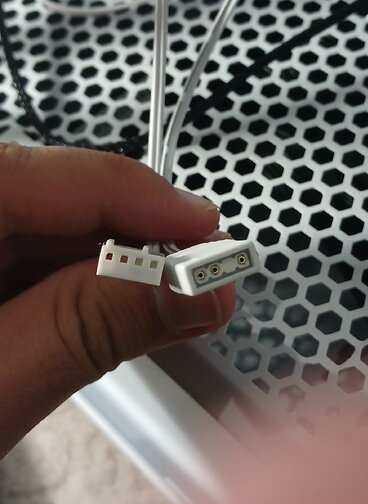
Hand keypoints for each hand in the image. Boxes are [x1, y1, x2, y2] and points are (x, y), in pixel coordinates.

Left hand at [0, 143, 234, 454]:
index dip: (147, 200)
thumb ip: (89, 328)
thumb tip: (189, 290)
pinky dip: (54, 290)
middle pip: (49, 200)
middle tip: (196, 282)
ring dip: (93, 272)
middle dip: (126, 244)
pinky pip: (10, 261)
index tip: (211, 234)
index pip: (57, 176)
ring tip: (149, 311)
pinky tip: (86, 318)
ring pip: (33, 231)